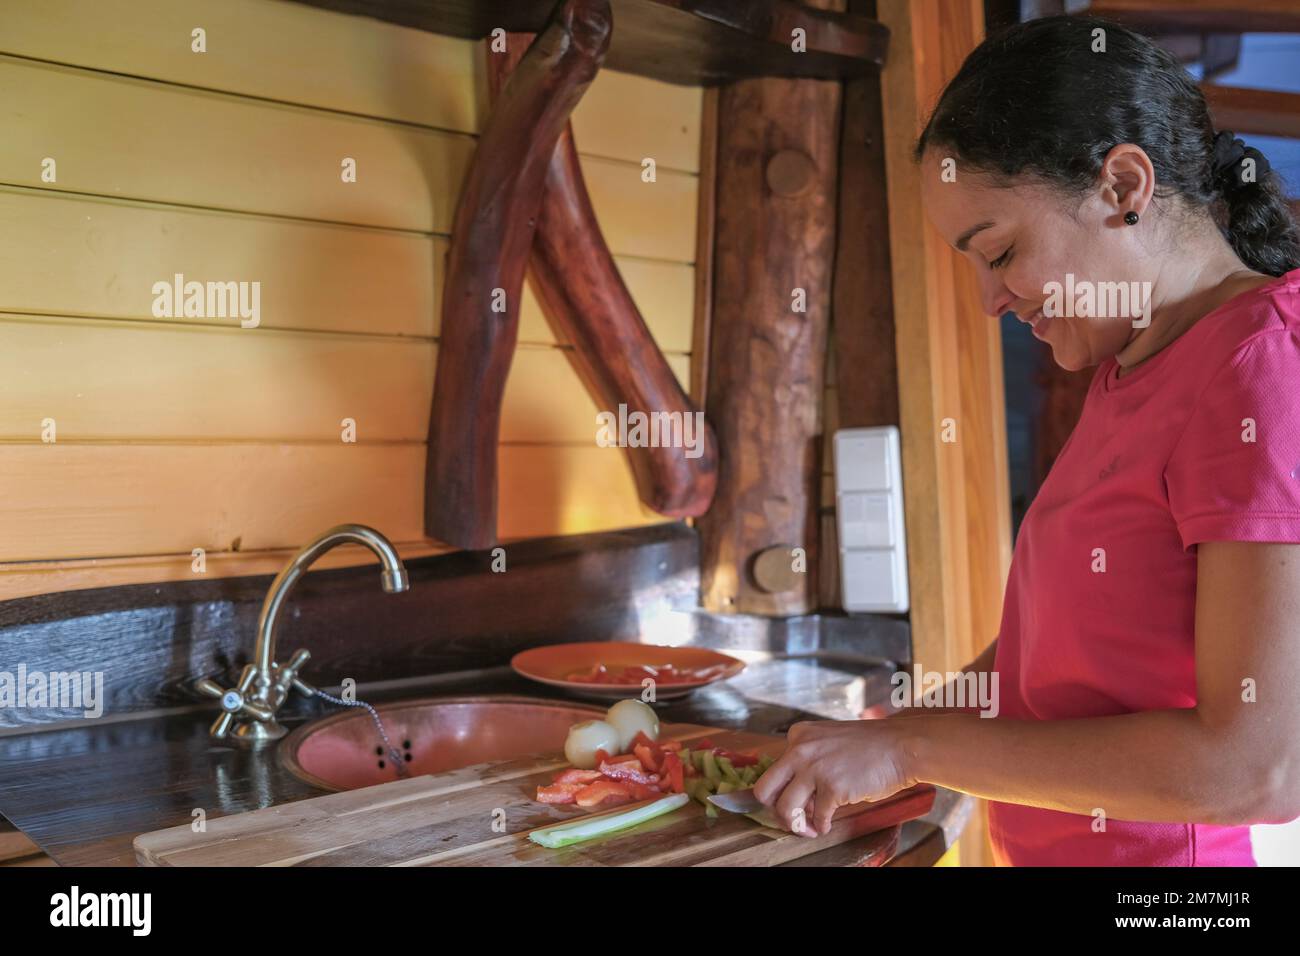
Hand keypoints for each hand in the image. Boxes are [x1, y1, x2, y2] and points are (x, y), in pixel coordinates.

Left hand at [751, 718, 915, 837]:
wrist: (900, 745)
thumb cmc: (869, 746)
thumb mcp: (828, 741)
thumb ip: (808, 761)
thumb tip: (797, 794)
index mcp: (797, 736)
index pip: (772, 770)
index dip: (782, 791)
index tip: (794, 801)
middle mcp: (800, 750)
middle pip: (764, 790)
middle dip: (775, 811)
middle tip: (792, 819)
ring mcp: (814, 768)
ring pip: (785, 808)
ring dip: (796, 825)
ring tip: (810, 828)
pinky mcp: (832, 787)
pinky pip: (817, 818)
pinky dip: (822, 827)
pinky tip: (829, 825)